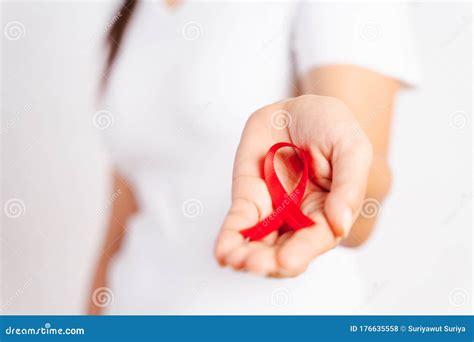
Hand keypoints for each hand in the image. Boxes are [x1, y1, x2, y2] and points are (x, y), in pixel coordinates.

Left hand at [214, 95, 372, 276]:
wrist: (300, 108)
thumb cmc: (332, 128)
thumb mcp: (350, 148)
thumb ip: (349, 186)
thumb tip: (340, 225)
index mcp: (330, 211)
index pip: (316, 239)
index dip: (302, 252)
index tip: (286, 261)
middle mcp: (300, 217)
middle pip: (285, 248)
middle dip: (269, 261)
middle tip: (254, 264)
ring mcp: (273, 209)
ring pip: (259, 240)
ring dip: (246, 255)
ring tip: (235, 260)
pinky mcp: (249, 196)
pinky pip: (240, 220)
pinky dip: (230, 235)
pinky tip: (223, 251)